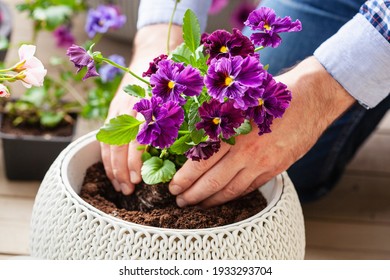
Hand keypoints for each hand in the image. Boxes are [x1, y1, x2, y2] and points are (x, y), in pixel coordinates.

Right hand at [100, 24, 183, 194]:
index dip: (134, 162)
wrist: (152, 48)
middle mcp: (128, 108)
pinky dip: (106, 158)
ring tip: (122, 188)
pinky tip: (113, 172)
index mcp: (146, 105)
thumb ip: (182, 117)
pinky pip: (105, 139)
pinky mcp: (113, 110)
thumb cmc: (172, 75)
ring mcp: (118, 109)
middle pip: (118, 146)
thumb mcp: (180, 93)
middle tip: (130, 190)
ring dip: (113, 168)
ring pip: (109, 145)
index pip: (135, 140)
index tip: (139, 179)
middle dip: (122, 171)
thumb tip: (194, 148)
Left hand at [169, 57, 354, 207]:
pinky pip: (249, 188)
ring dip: (211, 201)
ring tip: (197, 205)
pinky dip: (233, 197)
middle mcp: (246, 152)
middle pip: (213, 182)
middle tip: (180, 202)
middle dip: (193, 195)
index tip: (173, 187)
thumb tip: (193, 138)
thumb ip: (219, 120)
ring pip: (231, 190)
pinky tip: (222, 199)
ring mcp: (262, 163)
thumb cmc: (272, 94)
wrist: (312, 98)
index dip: (184, 179)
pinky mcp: (275, 169)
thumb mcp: (241, 101)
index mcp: (233, 133)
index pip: (201, 163)